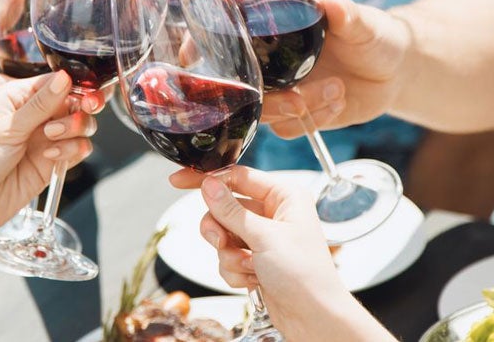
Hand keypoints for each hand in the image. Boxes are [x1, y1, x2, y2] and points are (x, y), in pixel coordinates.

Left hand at [0, 3, 103, 169]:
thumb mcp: (5, 128)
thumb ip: (40, 105)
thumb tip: (65, 76)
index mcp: (15, 97)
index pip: (55, 82)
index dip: (75, 86)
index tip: (84, 96)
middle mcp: (32, 115)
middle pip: (73, 102)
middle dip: (80, 109)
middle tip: (79, 114)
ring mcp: (43, 139)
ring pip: (80, 125)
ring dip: (75, 130)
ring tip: (52, 139)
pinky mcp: (50, 162)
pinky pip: (77, 149)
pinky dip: (73, 151)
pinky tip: (52, 158)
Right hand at [169, 167, 389, 340]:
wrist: (313, 317)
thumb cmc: (305, 275)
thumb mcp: (264, 237)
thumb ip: (231, 210)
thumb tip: (208, 185)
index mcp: (284, 196)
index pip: (237, 176)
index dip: (208, 179)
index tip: (179, 181)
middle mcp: (273, 213)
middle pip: (224, 207)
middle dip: (221, 230)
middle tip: (222, 241)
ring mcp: (262, 237)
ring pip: (222, 234)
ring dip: (229, 254)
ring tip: (248, 266)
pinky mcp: (254, 259)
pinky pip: (226, 256)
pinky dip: (234, 270)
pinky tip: (253, 279)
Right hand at [260, 0, 410, 135]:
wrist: (394, 68)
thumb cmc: (373, 35)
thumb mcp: (361, 22)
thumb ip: (345, 14)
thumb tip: (331, 4)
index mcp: (276, 34)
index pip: (243, 47)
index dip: (245, 62)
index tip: (264, 69)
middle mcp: (273, 65)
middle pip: (248, 90)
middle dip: (274, 102)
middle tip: (299, 102)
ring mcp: (284, 91)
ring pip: (268, 114)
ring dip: (302, 109)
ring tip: (338, 92)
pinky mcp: (300, 114)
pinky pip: (290, 128)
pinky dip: (314, 120)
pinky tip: (339, 104)